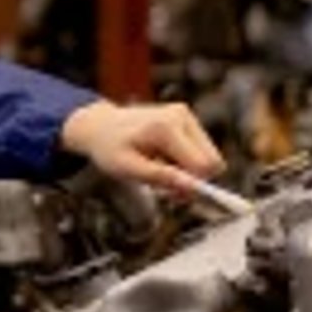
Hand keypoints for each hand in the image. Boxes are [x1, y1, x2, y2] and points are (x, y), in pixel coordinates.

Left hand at [61, 99, 224, 194]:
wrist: (99, 125)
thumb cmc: (109, 148)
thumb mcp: (127, 168)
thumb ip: (161, 177)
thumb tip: (192, 187)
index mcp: (165, 128)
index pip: (204, 164)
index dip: (196, 185)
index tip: (177, 197)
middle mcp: (180, 116)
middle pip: (212, 161)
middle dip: (194, 180)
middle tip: (166, 189)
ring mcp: (185, 114)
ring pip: (209, 157)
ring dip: (189, 172)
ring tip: (160, 172)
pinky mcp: (186, 118)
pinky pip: (200, 150)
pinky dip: (186, 161)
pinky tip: (163, 160)